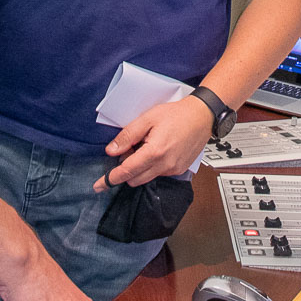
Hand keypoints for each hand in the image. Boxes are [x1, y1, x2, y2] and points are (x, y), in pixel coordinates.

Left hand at [95, 96, 212, 190]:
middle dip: (127, 168)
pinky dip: (152, 166)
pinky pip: (158, 174)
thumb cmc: (177, 114)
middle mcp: (165, 165)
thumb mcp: (147, 118)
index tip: (98, 186)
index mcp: (154, 152)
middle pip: (135, 179)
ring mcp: (173, 170)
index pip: (127, 171)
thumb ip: (127, 135)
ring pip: (146, 177)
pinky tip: (158, 149)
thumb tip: (111, 151)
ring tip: (147, 145)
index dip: (110, 179)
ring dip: (140, 167)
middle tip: (131, 148)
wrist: (202, 116)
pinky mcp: (179, 170)